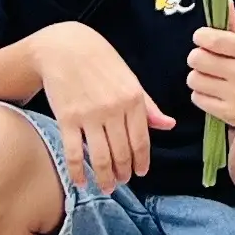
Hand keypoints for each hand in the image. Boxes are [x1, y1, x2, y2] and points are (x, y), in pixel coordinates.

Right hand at [36, 22, 173, 193]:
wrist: (65, 47)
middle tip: (121, 183)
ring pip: (101, 157)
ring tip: (106, 187)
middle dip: (123, 173)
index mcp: (134, 98)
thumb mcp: (130, 79)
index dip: (141, 162)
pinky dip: (78, 172)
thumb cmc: (101, 61)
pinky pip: (74, 153)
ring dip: (105, 177)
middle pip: (122, 152)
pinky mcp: (67, 119)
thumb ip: (148, 106)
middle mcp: (114, 109)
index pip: (141, 140)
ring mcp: (90, 115)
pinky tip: (81, 182)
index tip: (140, 173)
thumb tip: (169, 125)